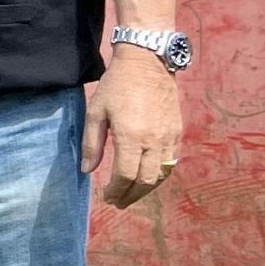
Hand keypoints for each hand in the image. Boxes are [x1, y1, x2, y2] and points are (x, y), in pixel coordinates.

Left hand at [86, 52, 183, 208]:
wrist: (148, 63)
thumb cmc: (116, 86)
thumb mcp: (96, 111)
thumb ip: (91, 144)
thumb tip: (87, 171)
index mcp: (131, 136)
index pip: (125, 175)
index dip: (115, 191)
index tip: (106, 197)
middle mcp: (154, 141)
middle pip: (145, 181)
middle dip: (130, 196)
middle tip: (117, 202)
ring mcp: (169, 138)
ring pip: (161, 175)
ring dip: (145, 189)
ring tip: (131, 195)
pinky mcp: (177, 133)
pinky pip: (171, 163)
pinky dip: (159, 176)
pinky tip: (147, 178)